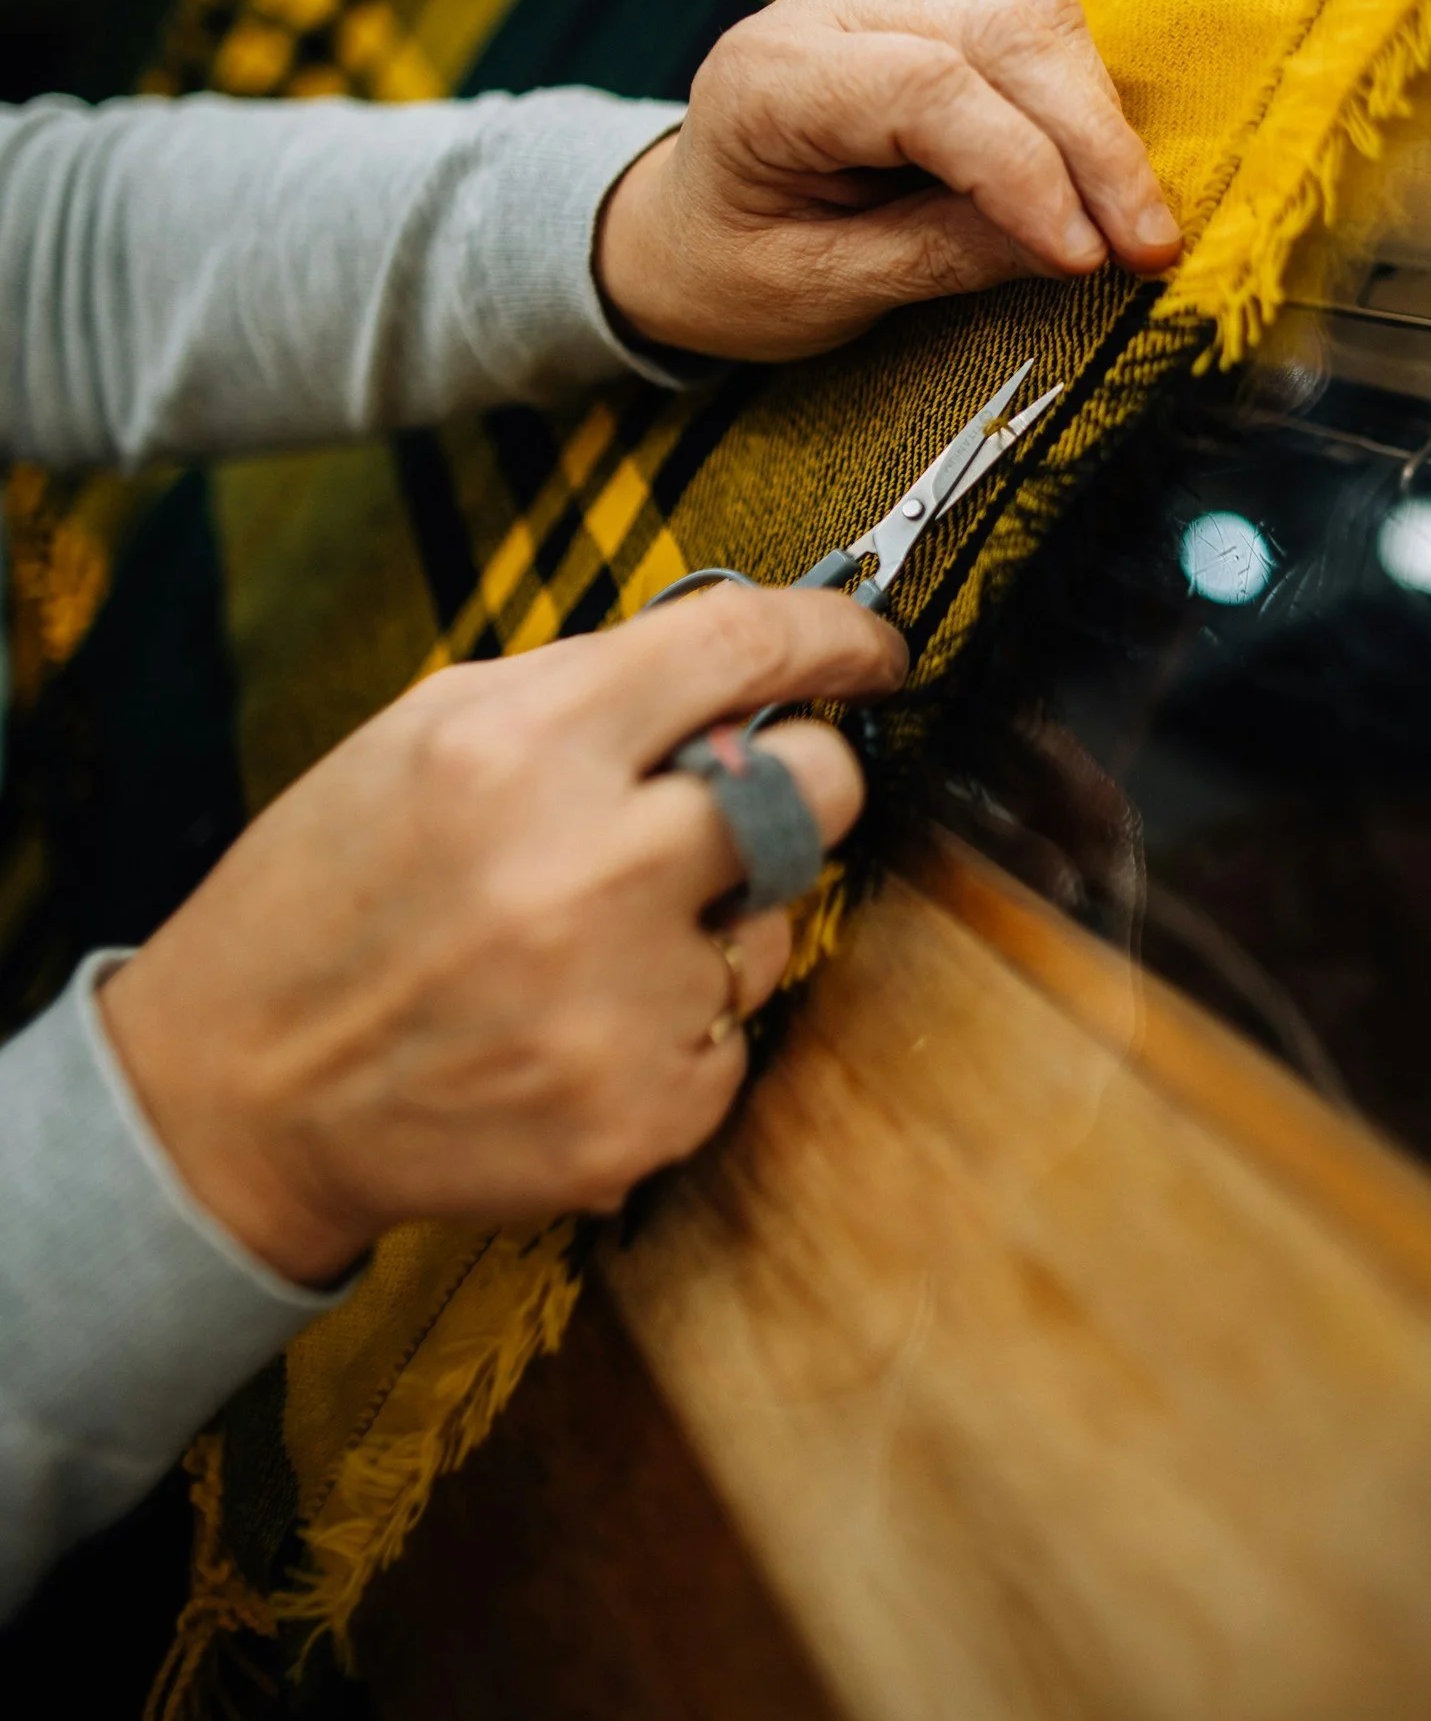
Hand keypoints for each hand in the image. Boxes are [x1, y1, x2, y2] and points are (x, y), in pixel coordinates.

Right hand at [99, 587, 904, 1286]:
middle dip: (805, 779)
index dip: (834, 633)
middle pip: (817, 788)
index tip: (869, 646)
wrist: (245, 1088)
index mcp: (521, 747)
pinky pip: (734, 1032)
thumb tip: (739, 676)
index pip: (742, 646)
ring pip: (774, 923)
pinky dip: (678, 1021)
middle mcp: (586, 871)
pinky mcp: (643, 1114)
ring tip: (586, 943)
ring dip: (715, 919)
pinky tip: (576, 1022)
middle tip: (744, 799)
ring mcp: (622, 1004)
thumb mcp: (427, 733)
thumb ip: (590, 689)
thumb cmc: (337, 890)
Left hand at [596, 0, 1180, 360]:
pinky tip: (1104, 190)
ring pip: (1035, 21)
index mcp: (770, 78)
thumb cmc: (729, 273)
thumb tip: (1076, 245)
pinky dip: (1084, 111)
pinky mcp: (932, 19)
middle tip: (1151, 250)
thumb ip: (937, 257)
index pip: (926, 90)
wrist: (679, 232)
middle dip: (1093, 145)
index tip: (1085, 260)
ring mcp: (885, 2)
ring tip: (1136, 229)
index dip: (1022, 171)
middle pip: (1003, 34)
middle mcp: (830, 13)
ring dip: (1101, 123)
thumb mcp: (815, 291)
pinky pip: (1033, 40)